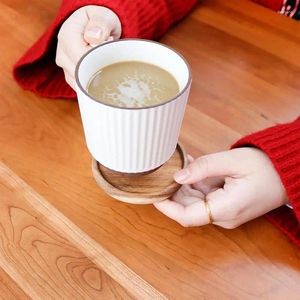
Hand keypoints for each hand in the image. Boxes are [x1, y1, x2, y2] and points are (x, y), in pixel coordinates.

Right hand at [56, 5, 121, 89]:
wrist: (93, 27)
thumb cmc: (99, 21)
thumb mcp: (103, 16)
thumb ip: (100, 24)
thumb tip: (94, 37)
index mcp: (67, 37)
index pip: (82, 60)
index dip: (98, 60)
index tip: (106, 50)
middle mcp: (62, 54)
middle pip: (82, 74)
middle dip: (98, 67)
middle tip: (106, 53)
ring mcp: (65, 67)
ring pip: (82, 82)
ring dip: (96, 74)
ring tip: (100, 57)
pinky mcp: (70, 76)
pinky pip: (82, 86)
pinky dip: (93, 80)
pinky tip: (98, 68)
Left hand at [154, 148, 287, 227]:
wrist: (288, 173)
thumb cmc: (266, 167)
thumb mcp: (232, 161)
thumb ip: (203, 168)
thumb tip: (177, 176)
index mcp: (226, 209)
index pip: (186, 216)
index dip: (166, 206)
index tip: (152, 192)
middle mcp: (223, 216)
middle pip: (187, 208)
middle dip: (172, 191)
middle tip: (162, 171)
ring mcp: (224, 212)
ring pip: (193, 202)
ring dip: (182, 185)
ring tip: (176, 164)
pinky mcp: (225, 205)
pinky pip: (204, 196)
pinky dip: (194, 183)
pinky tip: (190, 167)